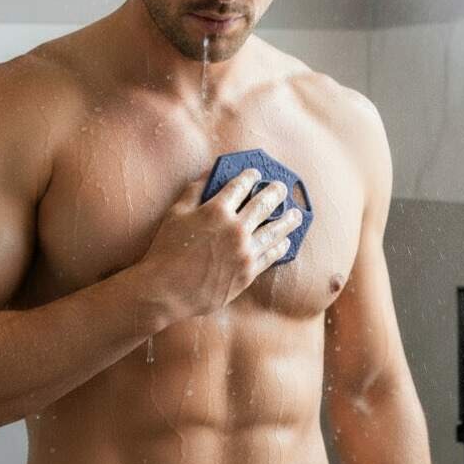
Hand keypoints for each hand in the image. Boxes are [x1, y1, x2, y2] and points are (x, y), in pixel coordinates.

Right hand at [140, 167, 301, 320]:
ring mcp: (244, 252)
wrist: (167, 290)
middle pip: (263, 205)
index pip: (240, 186)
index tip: (255, 173)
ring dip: (287, 220)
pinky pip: (270, 256)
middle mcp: (235, 229)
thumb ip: (194, 190)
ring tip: (296, 214)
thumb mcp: (176, 213)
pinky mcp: (247, 273)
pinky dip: (279, 247)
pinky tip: (285, 242)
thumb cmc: (167, 249)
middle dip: (275, 192)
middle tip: (283, 187)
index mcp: (217, 210)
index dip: (249, 177)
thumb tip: (209, 173)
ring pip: (273, 231)